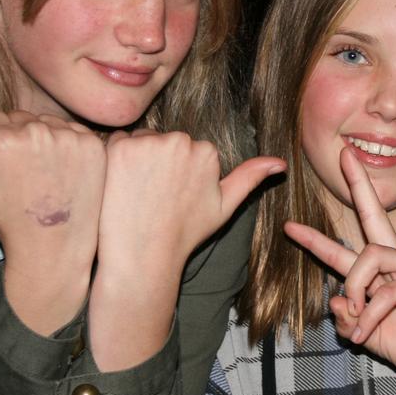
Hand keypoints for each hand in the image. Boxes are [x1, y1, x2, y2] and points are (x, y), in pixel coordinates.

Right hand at [0, 110, 104, 334]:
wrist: (53, 245)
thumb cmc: (7, 217)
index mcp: (3, 138)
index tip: (2, 167)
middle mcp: (37, 130)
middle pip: (20, 116)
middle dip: (17, 136)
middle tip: (23, 172)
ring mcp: (69, 136)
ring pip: (47, 121)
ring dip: (43, 138)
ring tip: (42, 173)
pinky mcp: (93, 143)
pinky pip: (72, 130)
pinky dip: (67, 144)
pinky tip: (62, 171)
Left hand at [86, 129, 284, 370]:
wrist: (143, 254)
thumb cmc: (185, 233)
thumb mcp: (224, 207)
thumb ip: (249, 178)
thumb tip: (281, 162)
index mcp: (206, 151)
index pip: (186, 147)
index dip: (176, 172)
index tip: (172, 196)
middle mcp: (180, 140)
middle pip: (163, 139)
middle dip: (157, 160)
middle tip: (152, 196)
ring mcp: (149, 143)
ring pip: (141, 139)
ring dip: (135, 158)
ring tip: (136, 192)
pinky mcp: (120, 148)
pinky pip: (116, 140)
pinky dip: (114, 158)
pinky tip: (119, 185)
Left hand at [283, 148, 395, 394]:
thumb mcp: (366, 335)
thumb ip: (348, 318)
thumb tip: (335, 300)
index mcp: (382, 273)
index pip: (348, 246)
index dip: (317, 239)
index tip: (290, 226)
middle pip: (374, 215)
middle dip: (358, 184)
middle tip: (343, 156)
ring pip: (368, 256)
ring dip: (353, 289)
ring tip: (355, 321)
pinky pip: (384, 292)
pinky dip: (369, 316)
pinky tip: (366, 334)